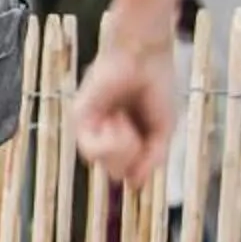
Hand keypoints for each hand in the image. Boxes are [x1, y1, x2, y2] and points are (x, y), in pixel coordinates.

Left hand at [73, 38, 175, 190]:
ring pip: (103, 166)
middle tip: (138, 129)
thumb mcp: (162, 131)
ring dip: (124, 148)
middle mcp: (102, 135)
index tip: (153, 142)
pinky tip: (118, 119)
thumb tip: (135, 185)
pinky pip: (92, 150)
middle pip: (115, 173)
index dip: (143, 165)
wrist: (146, 56)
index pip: (127, 173)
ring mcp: (89, 127)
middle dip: (135, 156)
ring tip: (126, 121)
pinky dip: (112, 140)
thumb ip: (152, 159)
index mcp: (122, 138)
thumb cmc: (156, 87)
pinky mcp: (78, 117)